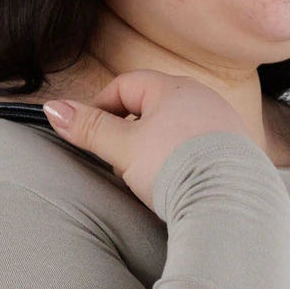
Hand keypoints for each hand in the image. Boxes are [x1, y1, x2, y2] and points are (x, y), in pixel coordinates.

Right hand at [42, 70, 251, 213]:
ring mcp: (222, 126)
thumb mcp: (124, 149)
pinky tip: (178, 188)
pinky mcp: (235, 155)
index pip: (125, 86)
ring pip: (176, 132)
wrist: (228, 202)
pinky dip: (182, 166)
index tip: (90, 134)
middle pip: (152, 109)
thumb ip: (90, 129)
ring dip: (157, 152)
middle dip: (130, 134)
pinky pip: (199, 153)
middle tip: (119, 163)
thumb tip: (53, 109)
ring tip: (149, 181)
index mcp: (172, 88)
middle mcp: (202, 99)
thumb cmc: (177, 168)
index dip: (101, 108)